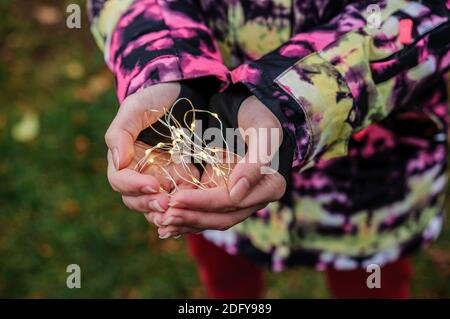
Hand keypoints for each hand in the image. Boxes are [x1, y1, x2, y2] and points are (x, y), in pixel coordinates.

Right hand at [105, 83, 180, 213]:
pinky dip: (181, 211)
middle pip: (135, 199)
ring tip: (176, 213)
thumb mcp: (137, 107)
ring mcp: (161, 180)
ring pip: (154, 207)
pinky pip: (178, 203)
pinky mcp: (181, 183)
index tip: (153, 185)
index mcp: (124, 159)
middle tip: (166, 204)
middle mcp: (139, 174)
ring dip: (163, 214)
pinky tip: (190, 213)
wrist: (187, 95)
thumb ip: (121, 132)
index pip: (120, 180)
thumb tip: (118, 163)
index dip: (134, 186)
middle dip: (149, 204)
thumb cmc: (157, 99)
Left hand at [152, 95, 286, 237]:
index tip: (176, 199)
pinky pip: (207, 213)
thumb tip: (236, 193)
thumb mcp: (263, 131)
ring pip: (213, 219)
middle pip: (223, 217)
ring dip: (187, 223)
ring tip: (161, 223)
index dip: (204, 202)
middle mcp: (256, 198)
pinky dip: (188, 218)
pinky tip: (165, 224)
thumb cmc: (259, 116)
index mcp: (270, 186)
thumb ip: (255, 162)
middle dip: (192, 217)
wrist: (250, 111)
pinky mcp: (224, 195)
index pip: (233, 201)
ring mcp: (239, 199)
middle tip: (163, 216)